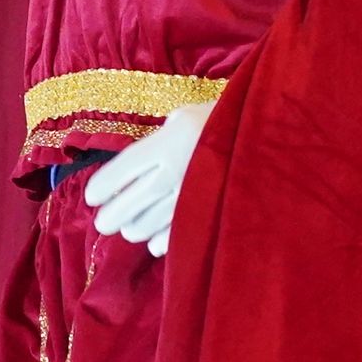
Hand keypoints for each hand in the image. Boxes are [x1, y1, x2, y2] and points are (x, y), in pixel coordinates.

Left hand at [85, 103, 210, 256]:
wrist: (270, 134)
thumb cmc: (225, 119)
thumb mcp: (186, 117)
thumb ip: (159, 139)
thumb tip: (135, 167)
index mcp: (168, 142)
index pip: (124, 168)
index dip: (104, 185)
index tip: (91, 197)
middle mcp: (176, 169)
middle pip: (132, 200)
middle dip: (113, 215)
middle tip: (102, 223)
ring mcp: (194, 194)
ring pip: (151, 220)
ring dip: (135, 228)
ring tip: (129, 231)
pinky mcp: (211, 212)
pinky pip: (177, 233)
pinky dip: (162, 241)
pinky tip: (153, 244)